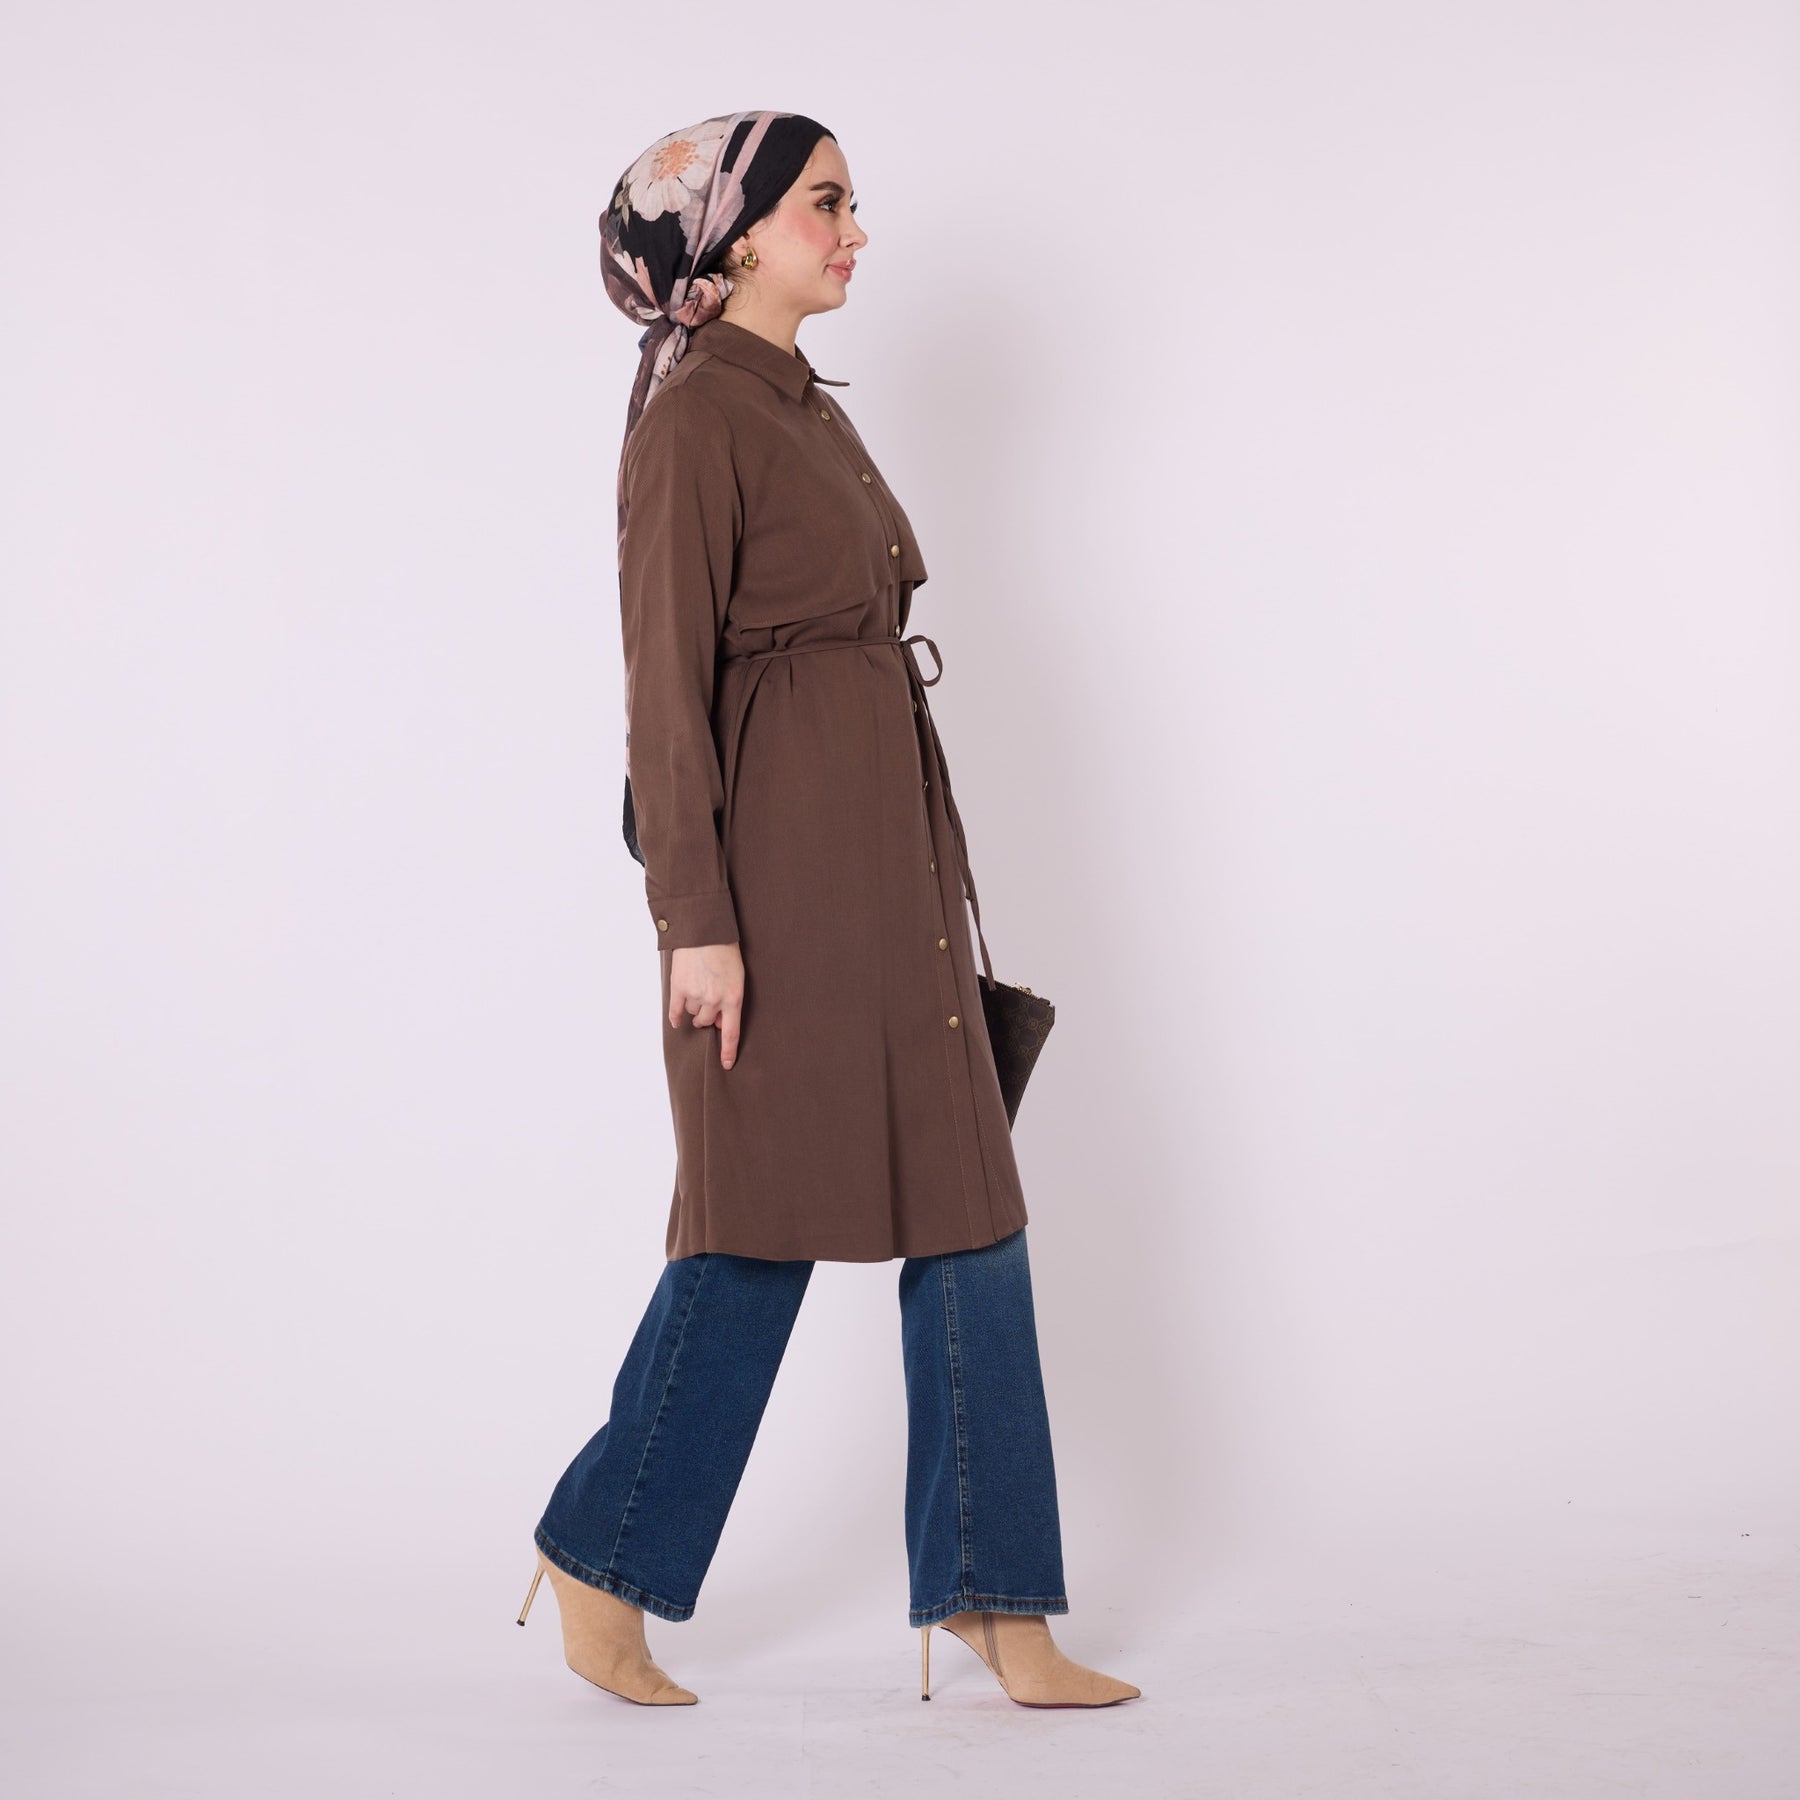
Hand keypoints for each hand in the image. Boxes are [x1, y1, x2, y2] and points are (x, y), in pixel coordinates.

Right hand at [669, 942, 743, 1068]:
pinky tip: (676, 1020)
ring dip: (695, 1007)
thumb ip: (731, 1000)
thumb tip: (722, 1022)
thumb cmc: (726, 951)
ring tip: (698, 987)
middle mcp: (714, 1000)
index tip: (726, 1064)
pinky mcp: (678, 988)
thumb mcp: (737, 976)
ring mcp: (695, 995)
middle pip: (707, 1021)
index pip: (731, 1032)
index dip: (728, 1051)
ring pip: (692, 1014)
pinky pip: (675, 1011)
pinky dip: (675, 1016)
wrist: (705, 930)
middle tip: (709, 1000)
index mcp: (733, 998)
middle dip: (708, 1015)